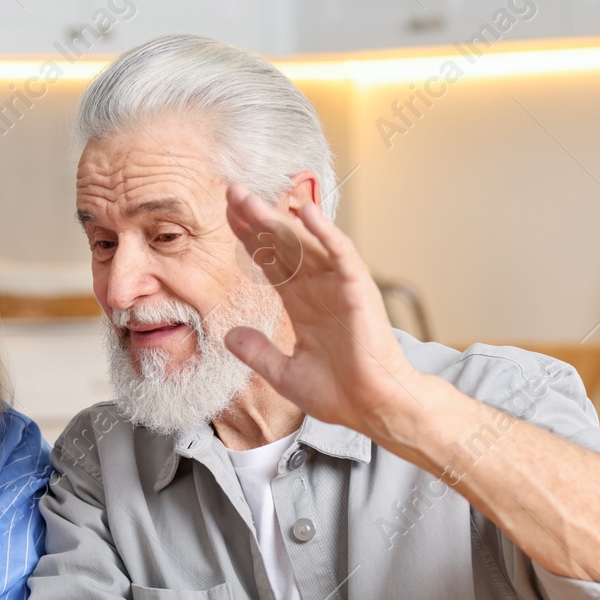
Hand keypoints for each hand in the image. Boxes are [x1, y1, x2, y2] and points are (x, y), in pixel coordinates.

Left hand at [220, 184, 423, 435]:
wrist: (372, 407)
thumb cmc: (338, 393)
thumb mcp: (284, 373)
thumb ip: (257, 352)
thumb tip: (229, 335)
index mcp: (302, 305)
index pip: (270, 262)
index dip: (249, 239)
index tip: (228, 216)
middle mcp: (318, 289)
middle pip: (282, 246)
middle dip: (256, 220)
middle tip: (233, 192)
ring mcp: (337, 287)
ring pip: (304, 244)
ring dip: (278, 220)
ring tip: (252, 199)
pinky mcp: (357, 289)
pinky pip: (341, 253)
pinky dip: (325, 231)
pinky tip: (305, 211)